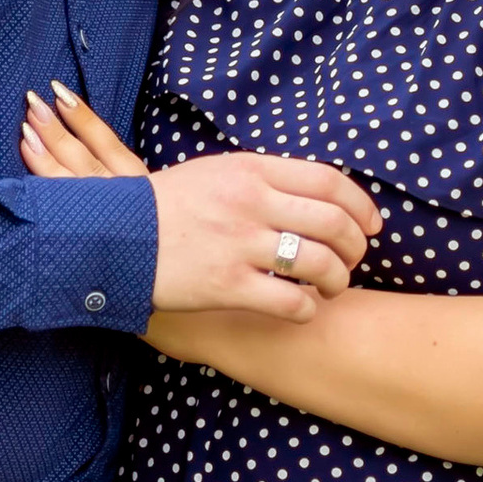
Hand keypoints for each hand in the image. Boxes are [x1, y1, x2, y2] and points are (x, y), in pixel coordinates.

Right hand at [22, 81, 377, 321]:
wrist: (110, 236)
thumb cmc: (164, 208)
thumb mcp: (214, 174)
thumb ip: (262, 179)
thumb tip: (313, 192)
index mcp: (251, 170)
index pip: (329, 180)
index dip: (361, 206)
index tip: (372, 225)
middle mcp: (251, 203)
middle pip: (334, 223)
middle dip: (356, 248)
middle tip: (352, 262)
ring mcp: (240, 244)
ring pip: (320, 264)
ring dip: (337, 281)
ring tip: (330, 289)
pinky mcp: (227, 285)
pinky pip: (291, 302)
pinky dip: (308, 310)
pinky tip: (302, 311)